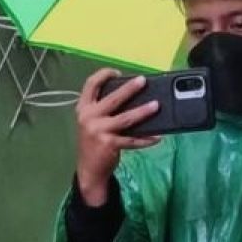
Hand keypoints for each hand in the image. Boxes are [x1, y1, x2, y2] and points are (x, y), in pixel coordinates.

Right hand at [75, 69, 160, 205]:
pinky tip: (157, 136)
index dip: (103, 75)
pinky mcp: (110, 144)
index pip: (90, 85)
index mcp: (83, 108)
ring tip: (156, 106)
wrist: (88, 169)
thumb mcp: (91, 122)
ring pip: (126, 118)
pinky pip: (133, 140)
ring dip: (143, 112)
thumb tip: (131, 97)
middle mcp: (89, 117)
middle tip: (143, 81)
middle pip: (113, 98)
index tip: (117, 72)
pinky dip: (146, 139)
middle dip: (130, 88)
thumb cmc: (93, 141)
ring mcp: (99, 131)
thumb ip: (102, 109)